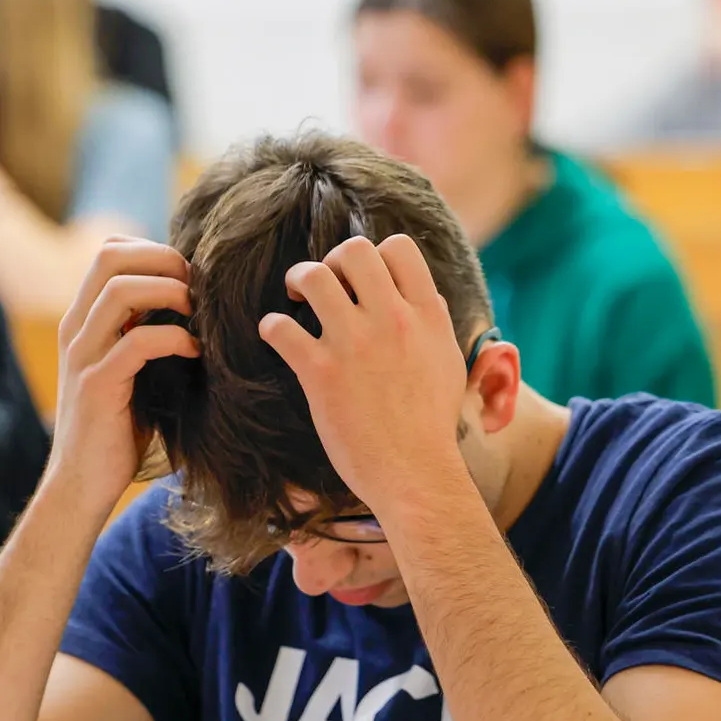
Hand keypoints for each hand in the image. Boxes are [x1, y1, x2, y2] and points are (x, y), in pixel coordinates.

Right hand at [48, 239, 199, 511]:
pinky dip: (175, 338)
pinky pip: (137, 343)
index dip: (153, 250)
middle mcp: (76, 328)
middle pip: (109, 255)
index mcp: (83, 319)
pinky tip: (196, 353)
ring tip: (199, 313)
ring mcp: (83, 355)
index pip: (108, 250)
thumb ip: (145, 332)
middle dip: (162, 259)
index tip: (188, 275)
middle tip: (197, 285)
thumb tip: (199, 302)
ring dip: (169, 292)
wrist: (83, 482)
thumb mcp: (131, 367)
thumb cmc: (118, 425)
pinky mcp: (97, 386)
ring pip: (119, 290)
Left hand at [259, 234, 468, 512]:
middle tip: (325, 287)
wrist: (415, 473)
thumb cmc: (431, 425)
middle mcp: (392, 320)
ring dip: (298, 280)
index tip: (363, 281)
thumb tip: (423, 296)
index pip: (399, 248)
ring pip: (314, 276)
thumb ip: (435, 323)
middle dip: (332, 261)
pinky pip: (280, 327)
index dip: (376, 256)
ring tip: (297, 301)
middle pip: (354, 251)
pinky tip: (278, 339)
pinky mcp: (321, 373)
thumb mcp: (449, 362)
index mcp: (426, 316)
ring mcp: (355, 344)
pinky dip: (272, 327)